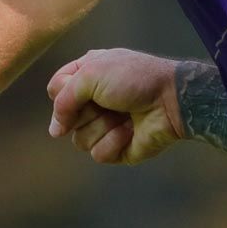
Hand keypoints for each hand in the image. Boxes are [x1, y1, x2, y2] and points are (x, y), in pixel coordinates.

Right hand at [46, 49, 183, 165]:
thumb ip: (64, 98)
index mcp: (88, 77)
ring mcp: (105, 126)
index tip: (79, 87)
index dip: (62, 93)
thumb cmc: (134, 79)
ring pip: (79, 140)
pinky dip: (114, 141)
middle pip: (64, 118)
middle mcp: (94, 102)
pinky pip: (98, 154)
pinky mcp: (117, 148)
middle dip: (85, 111)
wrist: (171, 99)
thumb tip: (54, 131)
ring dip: (103, 126)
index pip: (56, 89)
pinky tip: (130, 130)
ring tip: (124, 116)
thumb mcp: (92, 73)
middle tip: (108, 102)